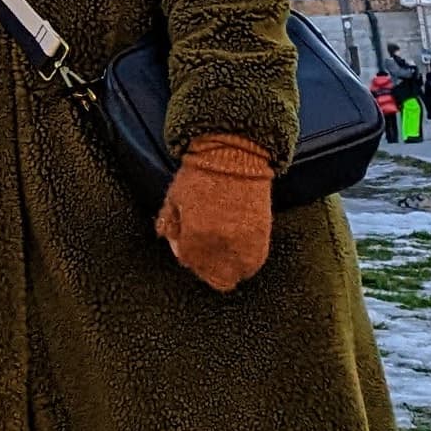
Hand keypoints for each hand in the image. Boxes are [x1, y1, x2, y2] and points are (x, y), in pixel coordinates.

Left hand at [154, 133, 275, 292]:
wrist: (234, 153)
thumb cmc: (201, 172)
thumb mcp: (175, 196)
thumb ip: (168, 223)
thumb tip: (169, 240)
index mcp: (195, 233)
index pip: (189, 262)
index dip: (186, 255)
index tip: (188, 246)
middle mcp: (220, 243)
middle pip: (215, 277)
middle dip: (207, 269)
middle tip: (205, 255)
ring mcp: (244, 240)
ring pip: (237, 273)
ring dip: (228, 268)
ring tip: (224, 256)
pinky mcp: (262, 234)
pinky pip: (255, 261)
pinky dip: (247, 261)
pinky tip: (240, 253)